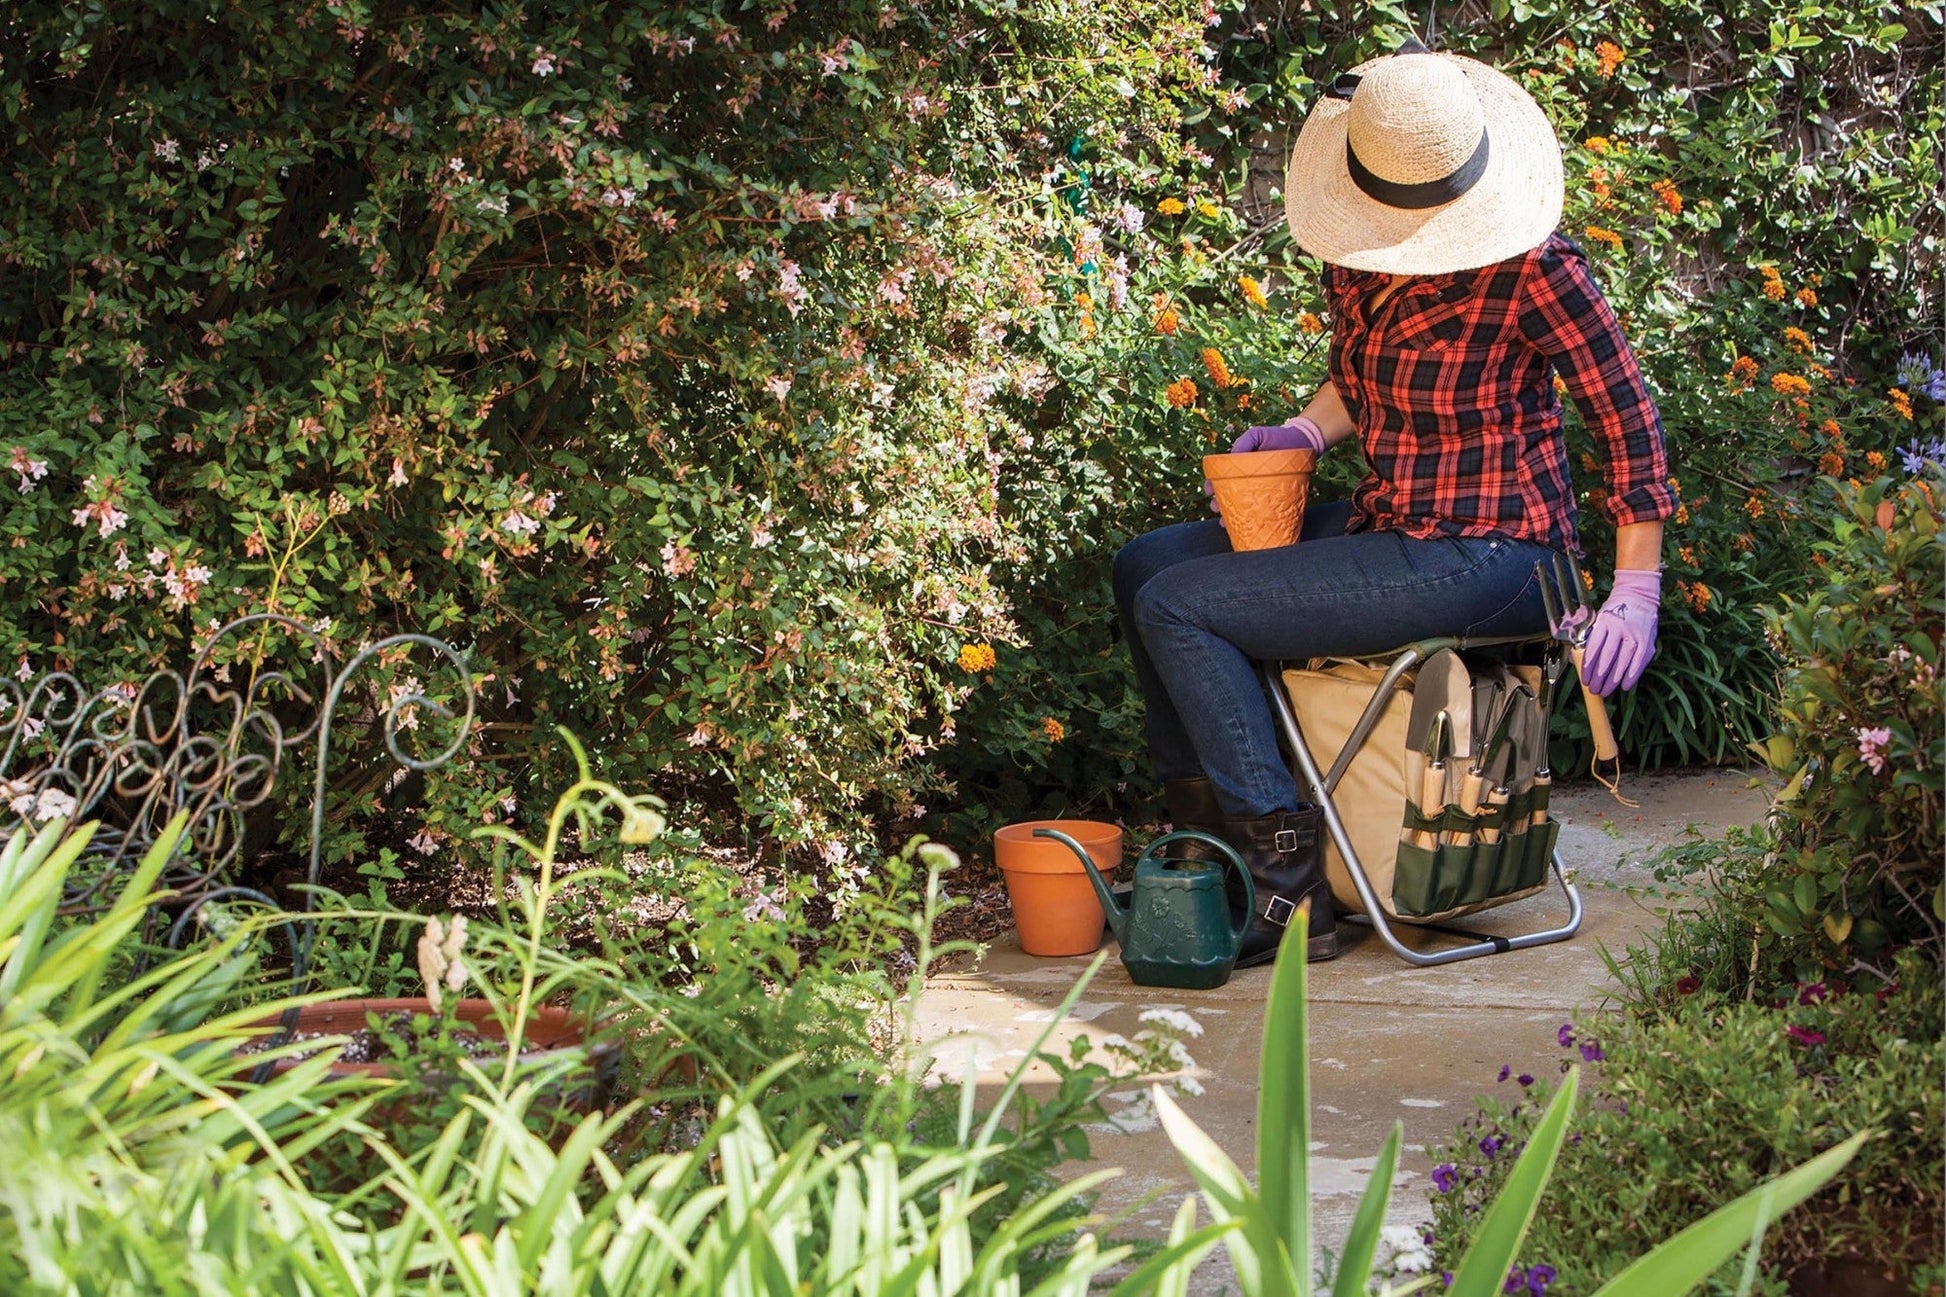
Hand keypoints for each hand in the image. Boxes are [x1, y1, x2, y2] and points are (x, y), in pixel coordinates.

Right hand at [1207, 418, 1325, 511]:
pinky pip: (1261, 513)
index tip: (1209, 491)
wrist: (1304, 442)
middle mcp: (1248, 482)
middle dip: (1218, 504)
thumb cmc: (1278, 437)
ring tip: (1224, 522)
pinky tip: (1246, 527)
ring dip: (1230, 516)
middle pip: (1228, 496)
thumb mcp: (1258, 435)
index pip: (1221, 479)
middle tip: (1216, 508)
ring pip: (1241, 508)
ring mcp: (1261, 492)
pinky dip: (1251, 521)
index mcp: (1240, 468)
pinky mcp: (1274, 500)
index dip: (1212, 486)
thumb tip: (1232, 457)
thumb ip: (1244, 442)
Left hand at [1581, 569, 1660, 694]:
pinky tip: (1624, 686)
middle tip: (1593, 690)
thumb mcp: (1598, 620)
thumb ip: (1587, 639)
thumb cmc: (1613, 611)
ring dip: (1613, 680)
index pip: (1594, 647)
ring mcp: (1635, 635)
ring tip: (1605, 691)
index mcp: (1604, 622)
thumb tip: (1574, 661)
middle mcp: (1620, 628)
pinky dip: (1632, 675)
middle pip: (1608, 657)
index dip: (1588, 666)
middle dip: (1599, 677)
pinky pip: (1639, 662)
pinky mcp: (1647, 642)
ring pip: (1623, 661)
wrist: (1638, 596)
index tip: (1584, 680)